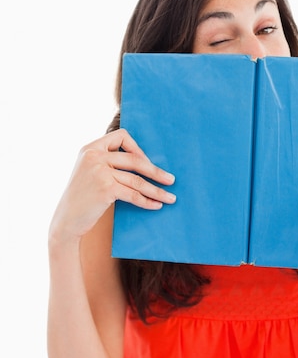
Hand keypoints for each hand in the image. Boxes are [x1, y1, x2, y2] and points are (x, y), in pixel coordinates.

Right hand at [49, 129, 175, 243]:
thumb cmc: (82, 198)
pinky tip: (156, 206)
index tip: (147, 163)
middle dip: (156, 171)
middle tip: (171, 180)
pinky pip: (134, 194)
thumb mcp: (89, 172)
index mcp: (90, 148)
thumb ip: (107, 162)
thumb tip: (143, 162)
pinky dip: (147, 201)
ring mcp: (99, 172)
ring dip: (157, 190)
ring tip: (170, 198)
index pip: (121, 136)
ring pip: (137, 180)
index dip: (137, 148)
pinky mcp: (105, 189)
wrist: (66, 220)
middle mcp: (94, 156)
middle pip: (135, 160)